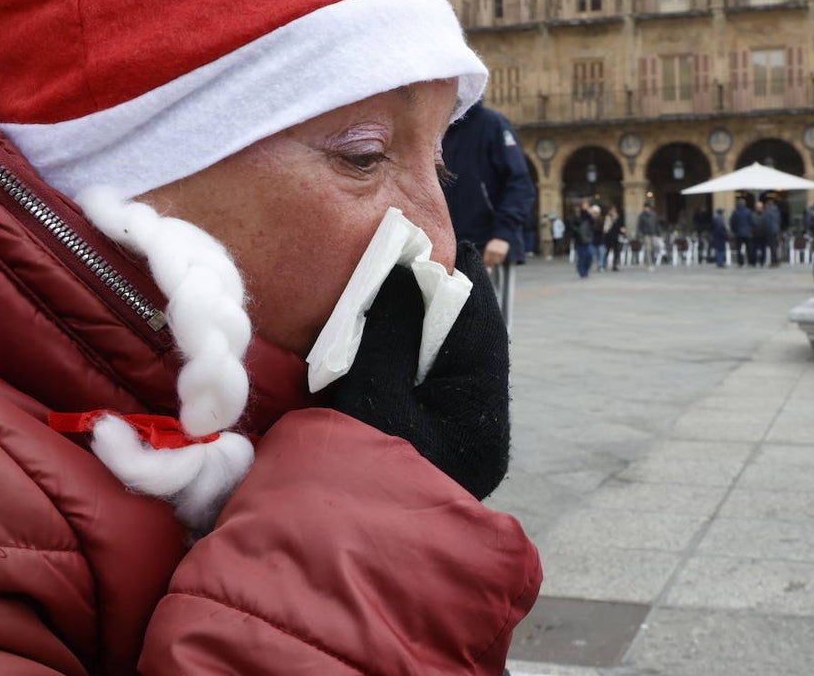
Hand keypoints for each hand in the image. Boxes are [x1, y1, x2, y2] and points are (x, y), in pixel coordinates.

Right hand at [327, 243, 509, 499]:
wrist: (331, 565)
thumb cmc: (361, 478)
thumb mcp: (376, 398)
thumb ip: (392, 333)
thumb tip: (408, 272)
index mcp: (482, 415)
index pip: (478, 326)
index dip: (447, 282)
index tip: (416, 248)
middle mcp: (475, 428)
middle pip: (455, 344)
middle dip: (420, 307)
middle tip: (384, 274)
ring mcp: (446, 443)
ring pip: (431, 366)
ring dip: (401, 335)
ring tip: (369, 306)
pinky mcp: (415, 449)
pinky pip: (410, 391)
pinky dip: (389, 366)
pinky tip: (360, 352)